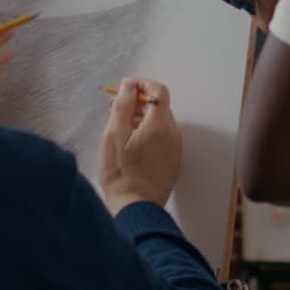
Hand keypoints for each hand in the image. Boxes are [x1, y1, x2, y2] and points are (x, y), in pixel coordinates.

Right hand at [98, 77, 181, 215]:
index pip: (158, 89)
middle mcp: (173, 133)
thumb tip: (129, 86)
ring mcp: (175, 148)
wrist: (136, 206)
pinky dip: (148, 133)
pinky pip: (162, 137)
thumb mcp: (114, 133)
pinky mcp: (172, 160)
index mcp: (160, 124)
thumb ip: (123, 105)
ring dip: (142, 118)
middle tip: (117, 109)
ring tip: (121, 130)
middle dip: (138, 102)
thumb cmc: (122, 173)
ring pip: (160, 122)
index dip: (141, 83)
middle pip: (159, 105)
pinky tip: (131, 145)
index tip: (126, 88)